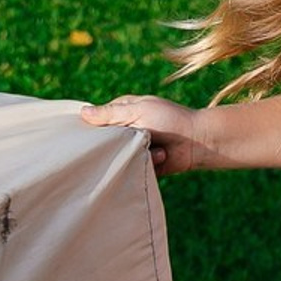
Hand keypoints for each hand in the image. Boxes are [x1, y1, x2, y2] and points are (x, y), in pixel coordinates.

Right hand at [81, 95, 201, 175]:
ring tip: (154, 145)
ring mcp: (134, 147)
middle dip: (113, 144)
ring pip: (117, 157)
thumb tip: (82, 112)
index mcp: (123, 112)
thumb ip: (111, 114)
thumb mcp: (139, 111)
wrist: (198, 141)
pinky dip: (145, 163)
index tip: (83, 136)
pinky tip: (160, 155)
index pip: (96, 121)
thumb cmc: (170, 119)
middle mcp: (126, 131)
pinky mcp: (142, 163)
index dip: (90, 129)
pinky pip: (131, 169)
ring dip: (134, 153)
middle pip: (104, 142)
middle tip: (128, 140)